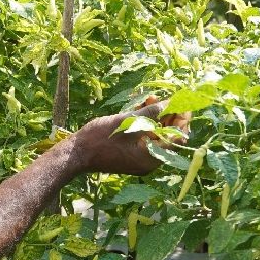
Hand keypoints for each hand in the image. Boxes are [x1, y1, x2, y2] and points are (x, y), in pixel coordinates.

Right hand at [68, 96, 189, 175]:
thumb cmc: (100, 138)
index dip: (182, 118)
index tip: (183, 102)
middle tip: (167, 97)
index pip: (177, 138)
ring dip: (156, 117)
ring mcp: (140, 159)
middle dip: (168, 115)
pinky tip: (141, 108)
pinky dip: (145, 124)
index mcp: (151, 158)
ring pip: (156, 135)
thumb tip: (171, 102)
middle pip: (168, 137)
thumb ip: (151, 113)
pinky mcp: (131, 155)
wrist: (76, 154)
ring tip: (151, 98)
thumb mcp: (127, 122)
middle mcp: (149, 162)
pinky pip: (144, 139)